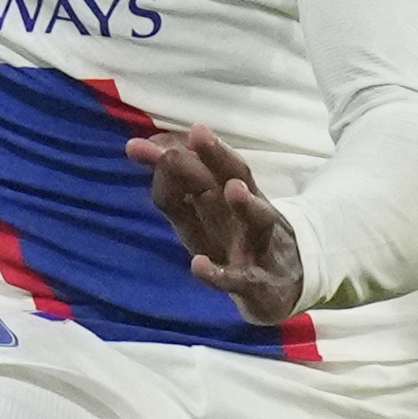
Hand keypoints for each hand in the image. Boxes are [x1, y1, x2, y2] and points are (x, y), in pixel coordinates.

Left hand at [134, 122, 305, 322]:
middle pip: (237, 179)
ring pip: (258, 222)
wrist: (282, 285)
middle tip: (199, 133)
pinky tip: (198, 266)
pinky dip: (220, 274)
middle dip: (218, 157)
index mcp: (229, 195)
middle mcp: (245, 214)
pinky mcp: (259, 285)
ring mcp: (257, 248)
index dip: (178, 153)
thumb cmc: (236, 240)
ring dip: (247, 205)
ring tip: (235, 189)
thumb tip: (135, 145)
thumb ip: (169, 182)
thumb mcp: (201, 213)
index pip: (209, 165)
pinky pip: (241, 279)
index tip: (139, 146)